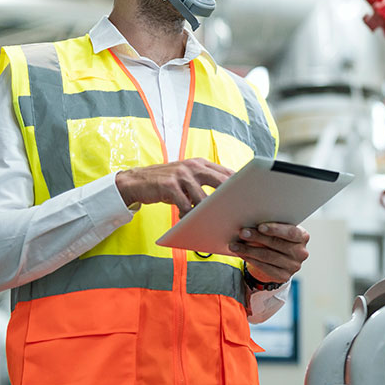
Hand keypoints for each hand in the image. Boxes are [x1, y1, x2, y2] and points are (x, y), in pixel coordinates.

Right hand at [115, 158, 232, 213]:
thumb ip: (204, 182)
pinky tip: (184, 218)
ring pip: (203, 198)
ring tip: (205, 220)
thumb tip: (227, 197)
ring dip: (206, 212)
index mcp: (200, 163)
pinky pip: (185, 205)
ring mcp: (181, 175)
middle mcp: (193, 166)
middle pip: (220, 182)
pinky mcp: (170, 185)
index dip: (238, 185)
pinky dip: (187, 215)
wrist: (137, 182)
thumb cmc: (167, 184)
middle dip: (229, 198)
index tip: (247, 199)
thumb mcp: (186, 177)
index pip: (225, 172)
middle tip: (234, 213)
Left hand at [228, 223, 309, 283]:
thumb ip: (271, 227)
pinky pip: (264, 267)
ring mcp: (293, 266)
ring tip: (235, 245)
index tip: (260, 226)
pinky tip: (242, 254)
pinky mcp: (284, 276)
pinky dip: (251, 259)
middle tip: (242, 233)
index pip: (290, 232)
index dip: (275, 229)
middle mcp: (301, 252)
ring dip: (249, 250)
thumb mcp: (279, 231)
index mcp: (303, 236)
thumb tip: (250, 221)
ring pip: (268, 256)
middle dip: (257, 237)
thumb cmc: (278, 238)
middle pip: (276, 243)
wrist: (280, 259)